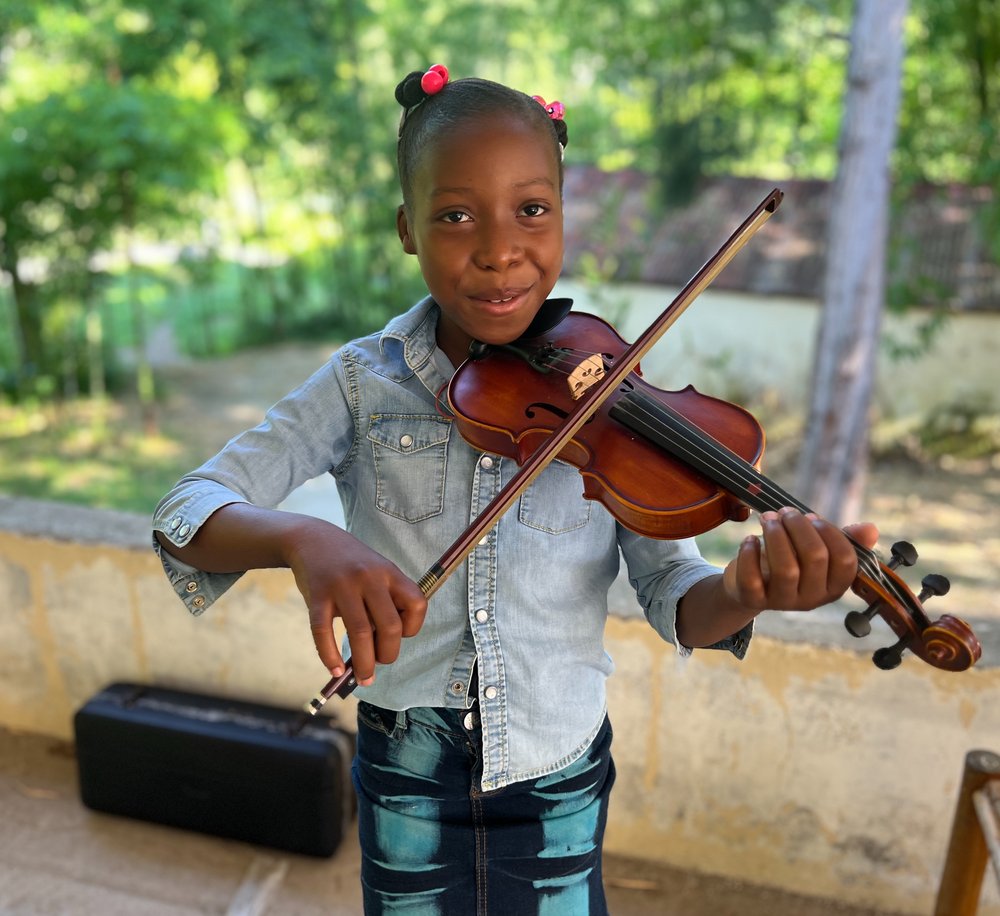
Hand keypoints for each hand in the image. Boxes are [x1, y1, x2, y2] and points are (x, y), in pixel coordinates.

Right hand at [284, 521, 427, 685]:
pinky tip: (335, 669)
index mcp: (389, 572)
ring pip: (359, 633)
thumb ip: (386, 601)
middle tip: (379, 666)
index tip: (400, 636)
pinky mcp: (318, 594)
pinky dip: (329, 655)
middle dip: (388, 655)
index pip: (416, 604)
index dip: (413, 627)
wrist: (313, 539)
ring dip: (364, 663)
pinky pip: (323, 631)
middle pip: (390, 626)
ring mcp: (343, 585)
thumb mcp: (377, 570)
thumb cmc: (351, 564)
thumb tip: (384, 649)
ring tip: (363, 678)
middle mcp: (370, 577)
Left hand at [722, 507, 878, 612]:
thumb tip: (871, 528)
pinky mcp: (754, 599)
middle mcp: (813, 598)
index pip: (846, 560)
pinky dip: (750, 554)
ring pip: (786, 568)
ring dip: (776, 535)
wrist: (750, 587)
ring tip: (767, 518)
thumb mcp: (816, 549)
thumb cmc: (789, 560)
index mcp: (834, 586)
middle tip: (784, 511)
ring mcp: (783, 602)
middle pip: (815, 558)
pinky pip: (752, 578)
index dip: (829, 532)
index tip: (811, 516)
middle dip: (799, 526)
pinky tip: (750, 539)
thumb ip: (842, 538)